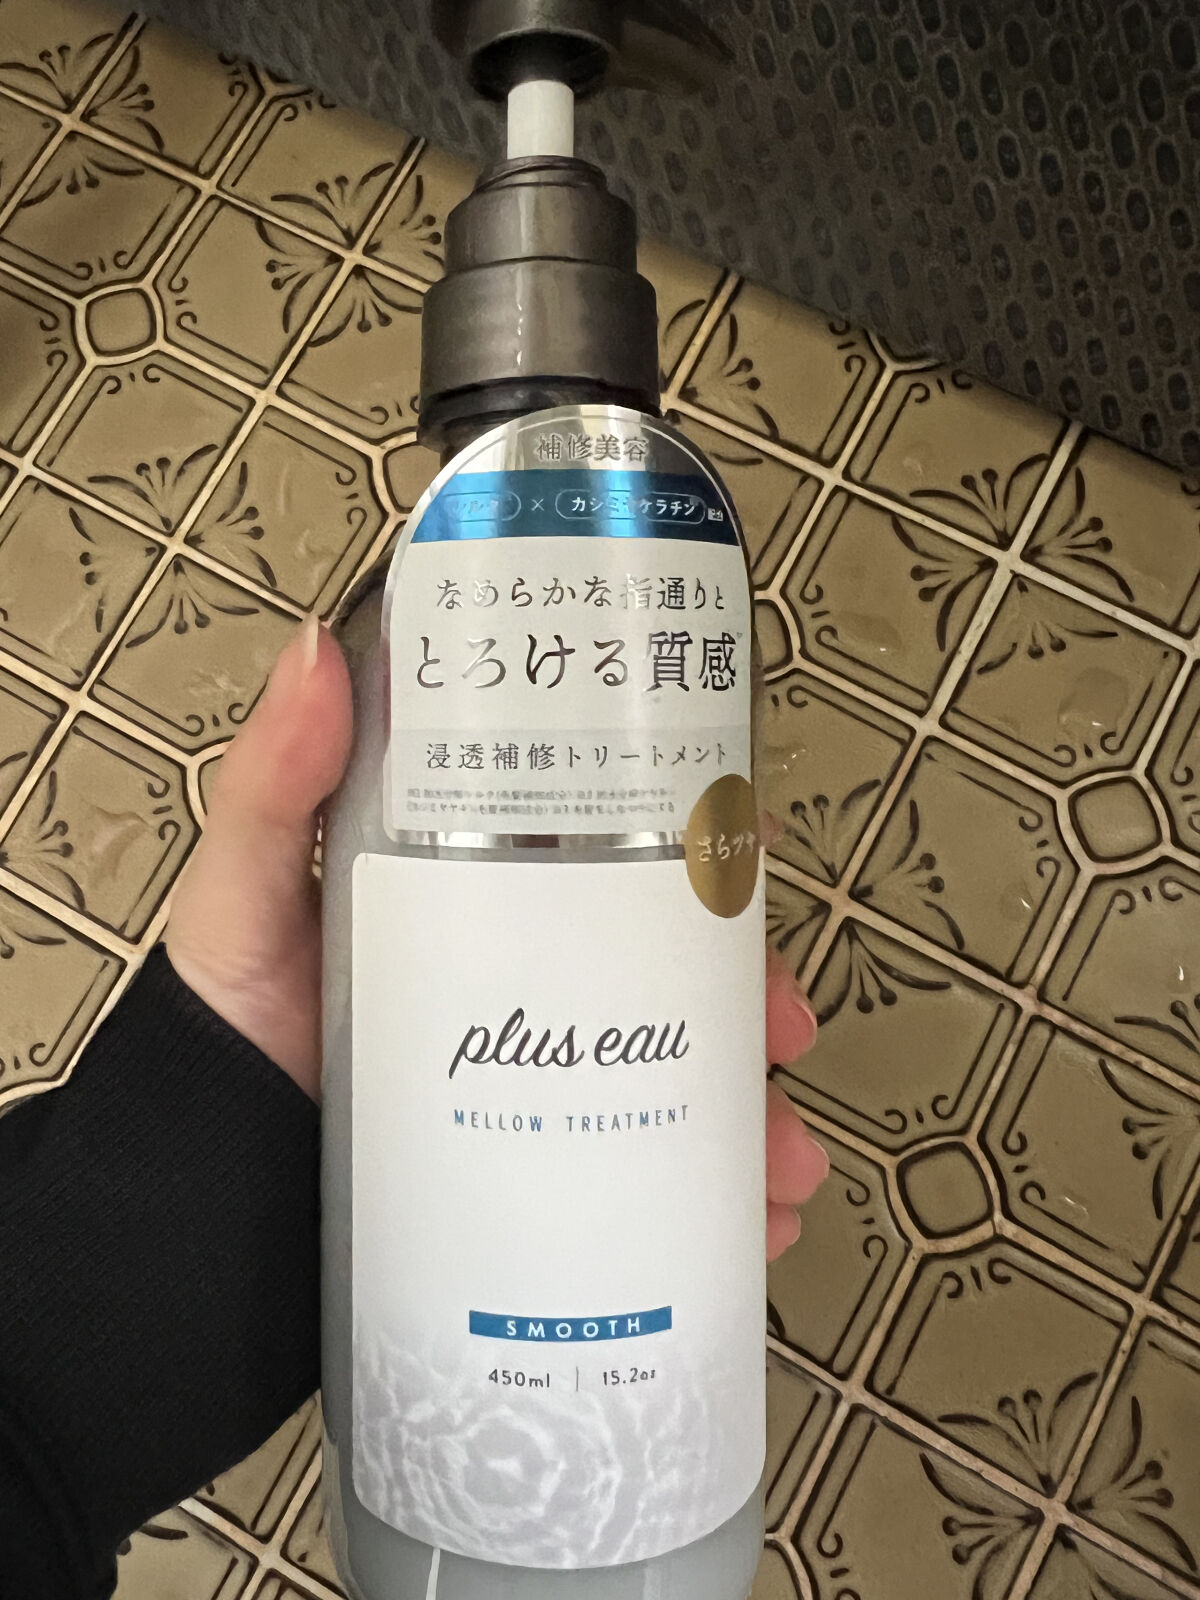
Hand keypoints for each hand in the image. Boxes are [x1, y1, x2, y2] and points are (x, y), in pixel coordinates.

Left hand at [167, 619, 827, 1256]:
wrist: (207, 1189)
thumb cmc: (229, 1026)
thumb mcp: (248, 893)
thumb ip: (274, 785)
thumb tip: (319, 649)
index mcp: (485, 890)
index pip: (614, 842)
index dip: (700, 838)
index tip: (753, 842)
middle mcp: (532, 974)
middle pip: (678, 964)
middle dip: (753, 992)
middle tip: (784, 1020)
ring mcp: (547, 1075)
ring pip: (688, 1074)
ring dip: (757, 1110)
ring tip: (779, 1159)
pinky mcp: (548, 1163)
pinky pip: (658, 1176)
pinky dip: (721, 1201)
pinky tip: (753, 1224)